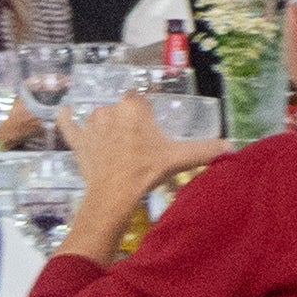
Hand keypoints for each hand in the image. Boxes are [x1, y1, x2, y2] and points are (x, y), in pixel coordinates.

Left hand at [63, 89, 212, 201]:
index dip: (144, 116)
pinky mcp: (76, 140)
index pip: (139, 101)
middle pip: (121, 111)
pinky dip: (66, 119)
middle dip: (127, 124)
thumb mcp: (177, 159)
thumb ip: (204, 150)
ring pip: (101, 120)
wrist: (114, 194)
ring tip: (115, 150)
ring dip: (106, 129)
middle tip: (136, 148)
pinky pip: (68, 124)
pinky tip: (64, 111)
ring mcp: (90, 124)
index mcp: (133, 106)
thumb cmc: (146, 171)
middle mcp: (110, 108)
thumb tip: (232, 147)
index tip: (148, 134)